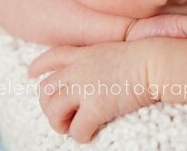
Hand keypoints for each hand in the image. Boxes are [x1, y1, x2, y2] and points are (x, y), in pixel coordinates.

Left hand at [28, 41, 155, 143]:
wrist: (155, 62)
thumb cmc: (143, 56)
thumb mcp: (112, 50)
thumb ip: (97, 59)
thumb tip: (91, 76)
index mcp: (84, 53)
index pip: (52, 57)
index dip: (38, 66)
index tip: (31, 74)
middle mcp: (79, 69)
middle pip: (46, 89)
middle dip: (48, 105)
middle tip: (61, 116)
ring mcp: (85, 87)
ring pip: (52, 110)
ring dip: (59, 123)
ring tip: (71, 127)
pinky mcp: (96, 106)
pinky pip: (76, 129)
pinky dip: (80, 136)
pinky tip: (90, 134)